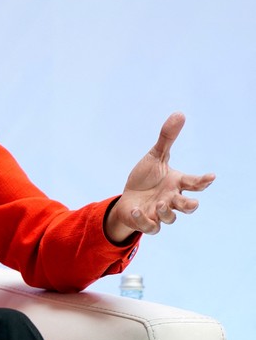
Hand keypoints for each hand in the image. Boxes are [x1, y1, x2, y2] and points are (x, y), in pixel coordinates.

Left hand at [105, 112, 214, 242]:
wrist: (128, 199)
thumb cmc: (146, 178)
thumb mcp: (155, 156)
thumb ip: (167, 138)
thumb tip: (180, 113)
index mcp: (176, 183)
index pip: (194, 183)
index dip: (203, 181)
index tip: (211, 176)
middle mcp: (171, 199)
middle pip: (187, 206)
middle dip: (190, 205)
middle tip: (191, 202)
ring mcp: (160, 213)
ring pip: (170, 218)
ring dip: (167, 212)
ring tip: (160, 203)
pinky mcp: (147, 222)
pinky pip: (149, 226)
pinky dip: (144, 220)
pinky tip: (137, 210)